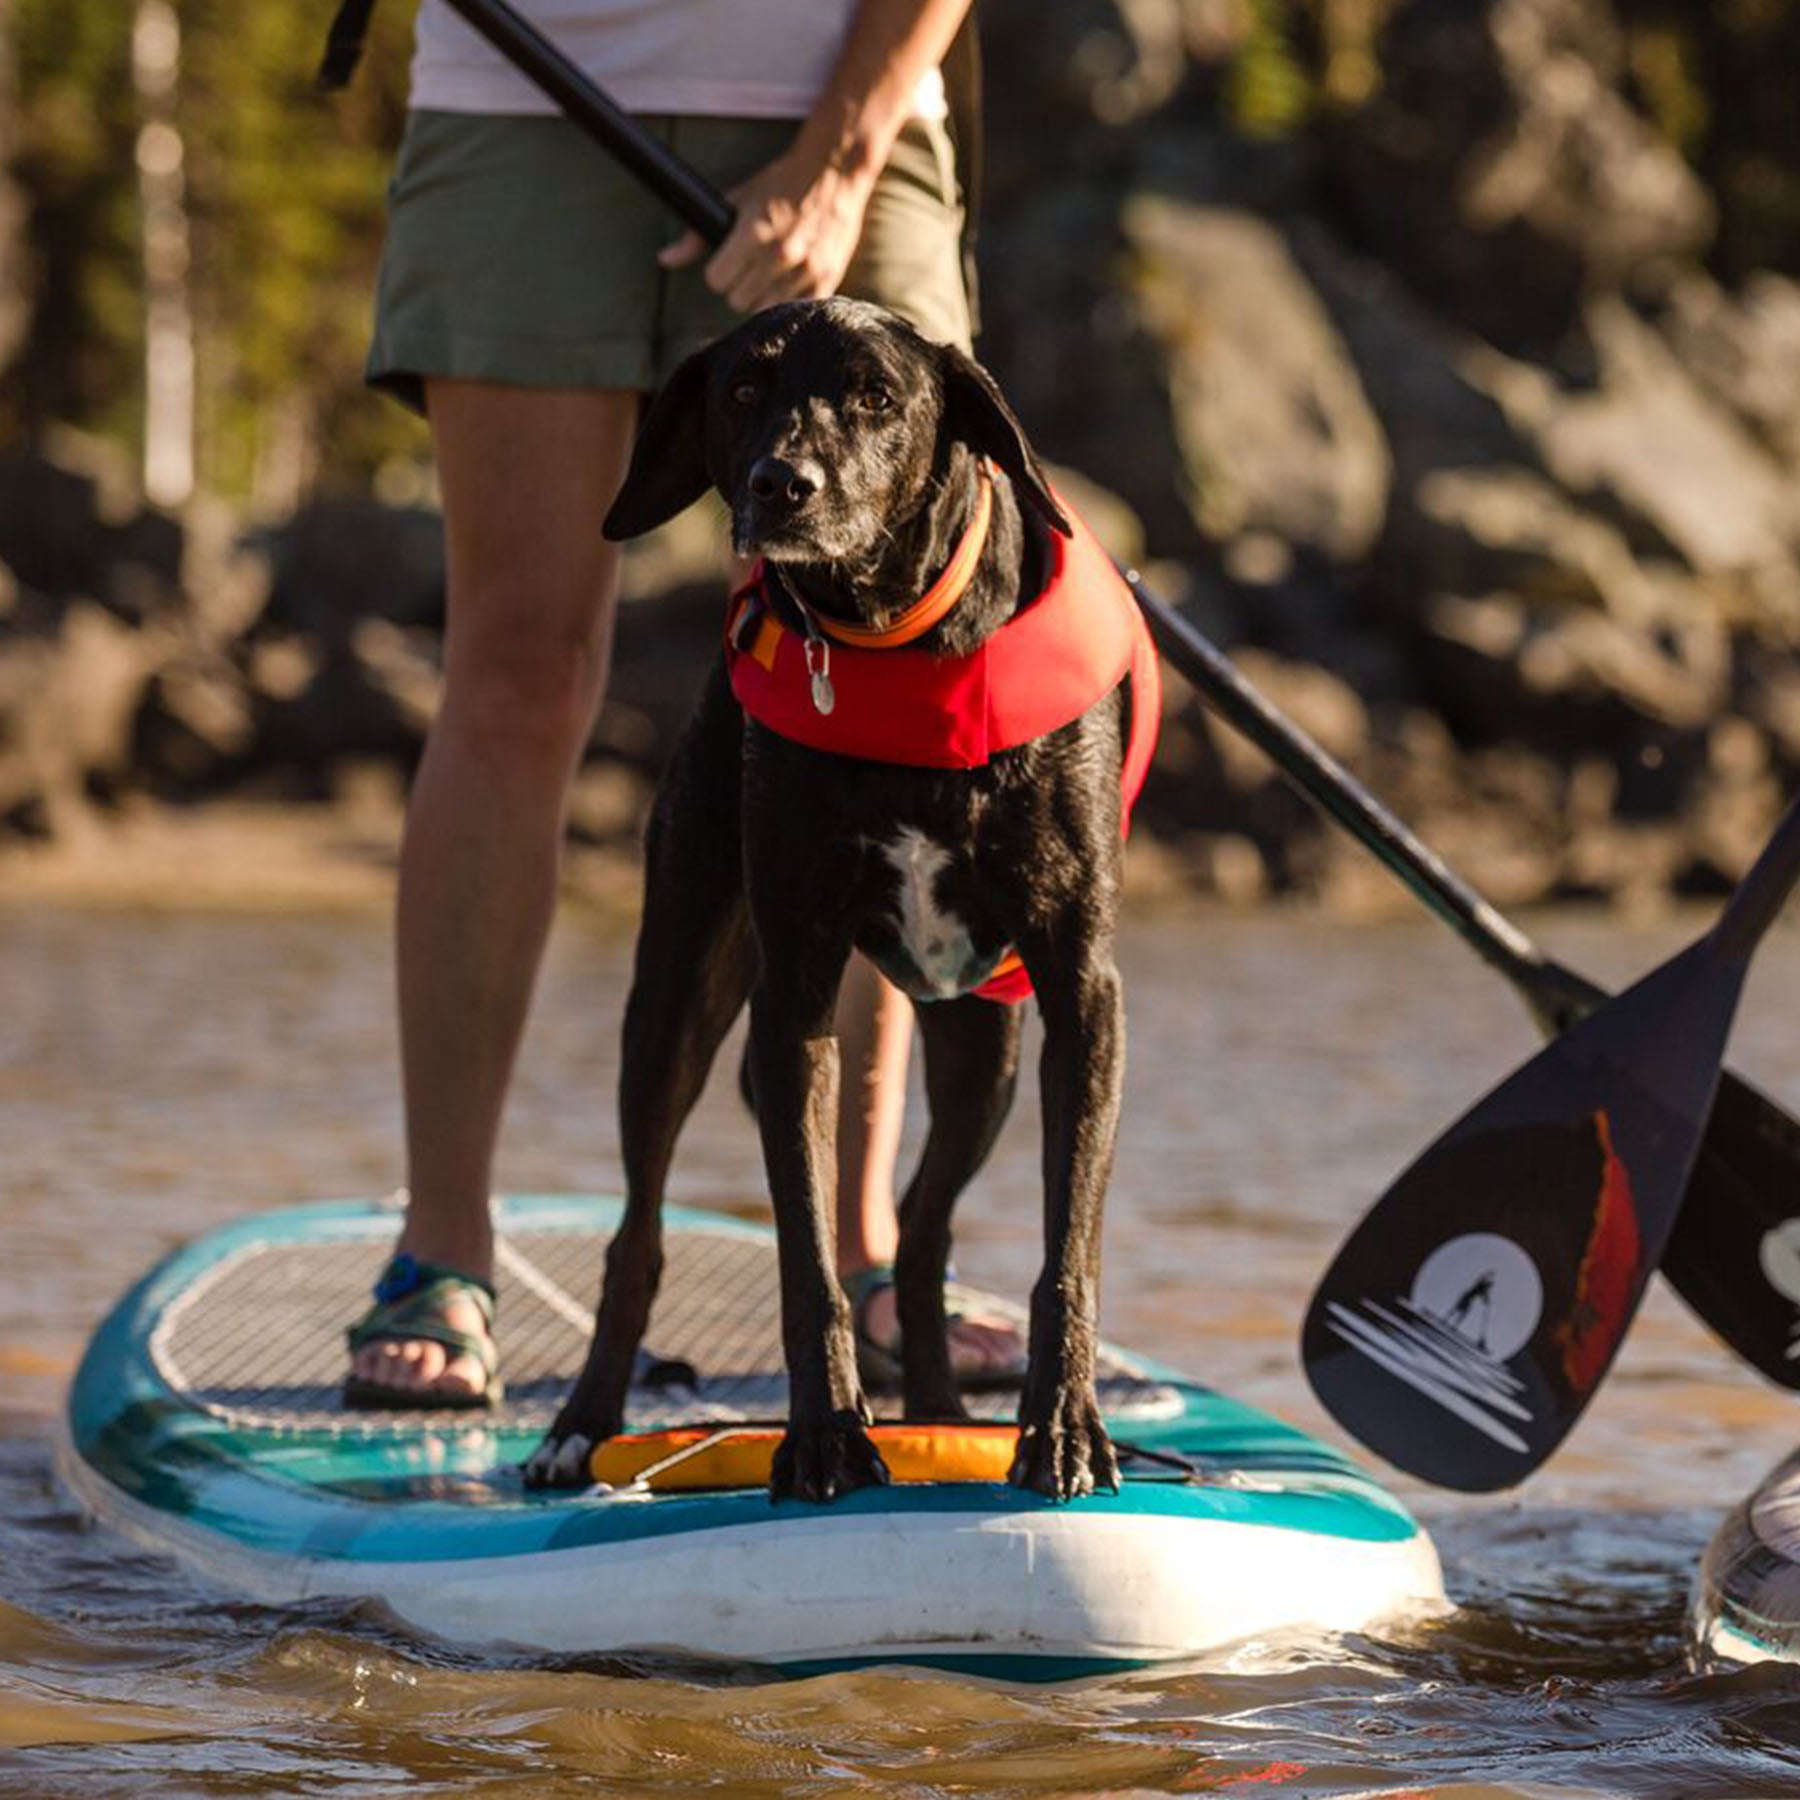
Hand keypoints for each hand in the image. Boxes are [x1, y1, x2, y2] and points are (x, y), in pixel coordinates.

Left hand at [659, 142, 876, 314]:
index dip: (717, 273)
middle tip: (750, 267)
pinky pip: (794, 309)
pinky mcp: (827, 277)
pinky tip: (790, 279)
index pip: (716, 281)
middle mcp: (780, 252)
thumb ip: (696, 234)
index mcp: (753, 231)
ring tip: (772, 272)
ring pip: (765, 308)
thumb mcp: (737, 199)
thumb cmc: (780, 183)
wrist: (834, 171)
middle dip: (739, 285)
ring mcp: (806, 267)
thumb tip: (663, 260)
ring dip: (763, 295)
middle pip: (737, 300)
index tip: (725, 264)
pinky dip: (789, 299)